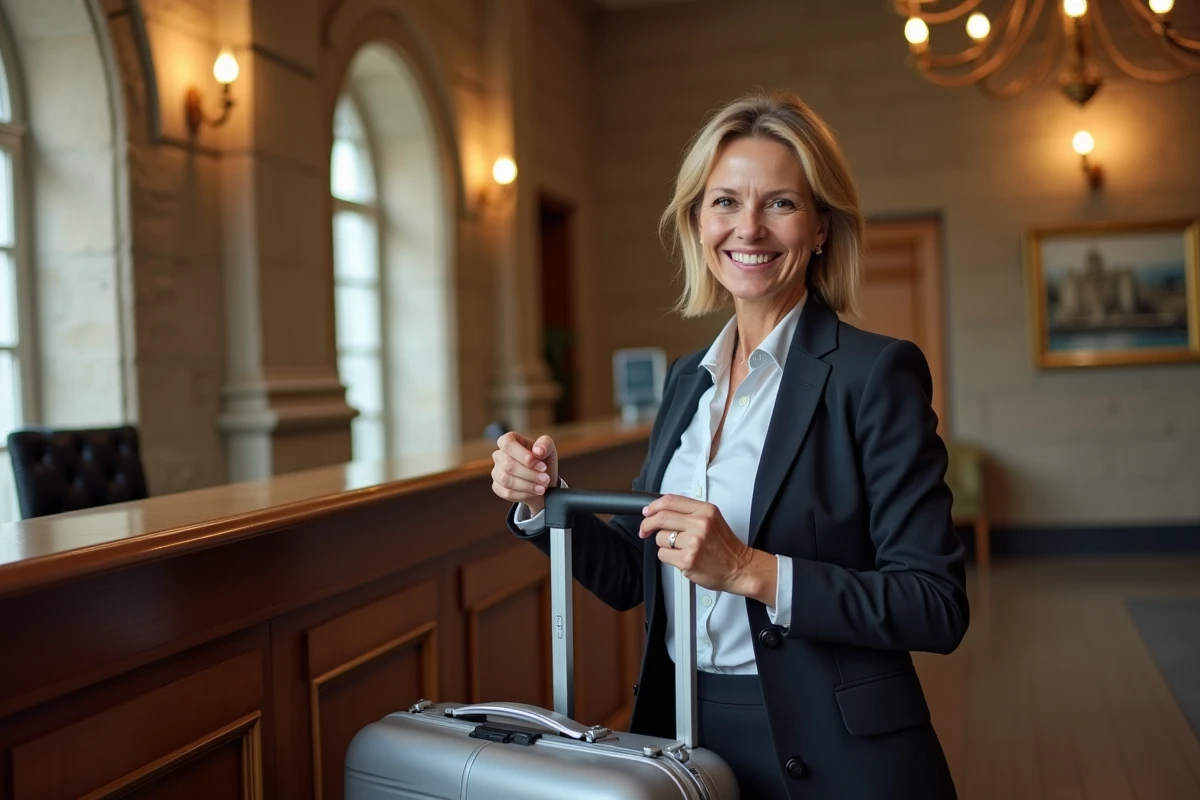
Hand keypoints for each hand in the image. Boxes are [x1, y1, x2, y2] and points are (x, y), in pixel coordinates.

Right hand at [491, 432, 558, 512]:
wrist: (543, 481)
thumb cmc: (543, 461)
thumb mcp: (549, 449)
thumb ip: (545, 444)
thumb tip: (538, 450)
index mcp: (509, 441)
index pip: (507, 443)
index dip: (523, 455)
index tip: (541, 466)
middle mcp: (499, 455)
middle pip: (508, 464)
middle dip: (530, 474)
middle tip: (546, 479)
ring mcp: (496, 472)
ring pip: (506, 480)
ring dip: (528, 485)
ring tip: (542, 487)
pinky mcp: (497, 487)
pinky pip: (507, 493)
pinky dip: (524, 494)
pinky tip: (534, 492)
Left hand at [639, 494, 776, 604]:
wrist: (740, 568)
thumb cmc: (725, 546)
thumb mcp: (712, 519)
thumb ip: (689, 512)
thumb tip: (660, 510)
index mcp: (705, 510)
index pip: (671, 500)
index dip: (654, 506)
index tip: (647, 512)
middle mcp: (700, 524)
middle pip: (661, 517)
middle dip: (647, 524)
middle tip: (644, 529)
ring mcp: (693, 543)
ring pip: (660, 538)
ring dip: (663, 544)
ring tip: (679, 548)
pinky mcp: (688, 560)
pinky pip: (663, 555)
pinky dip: (667, 557)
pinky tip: (681, 557)